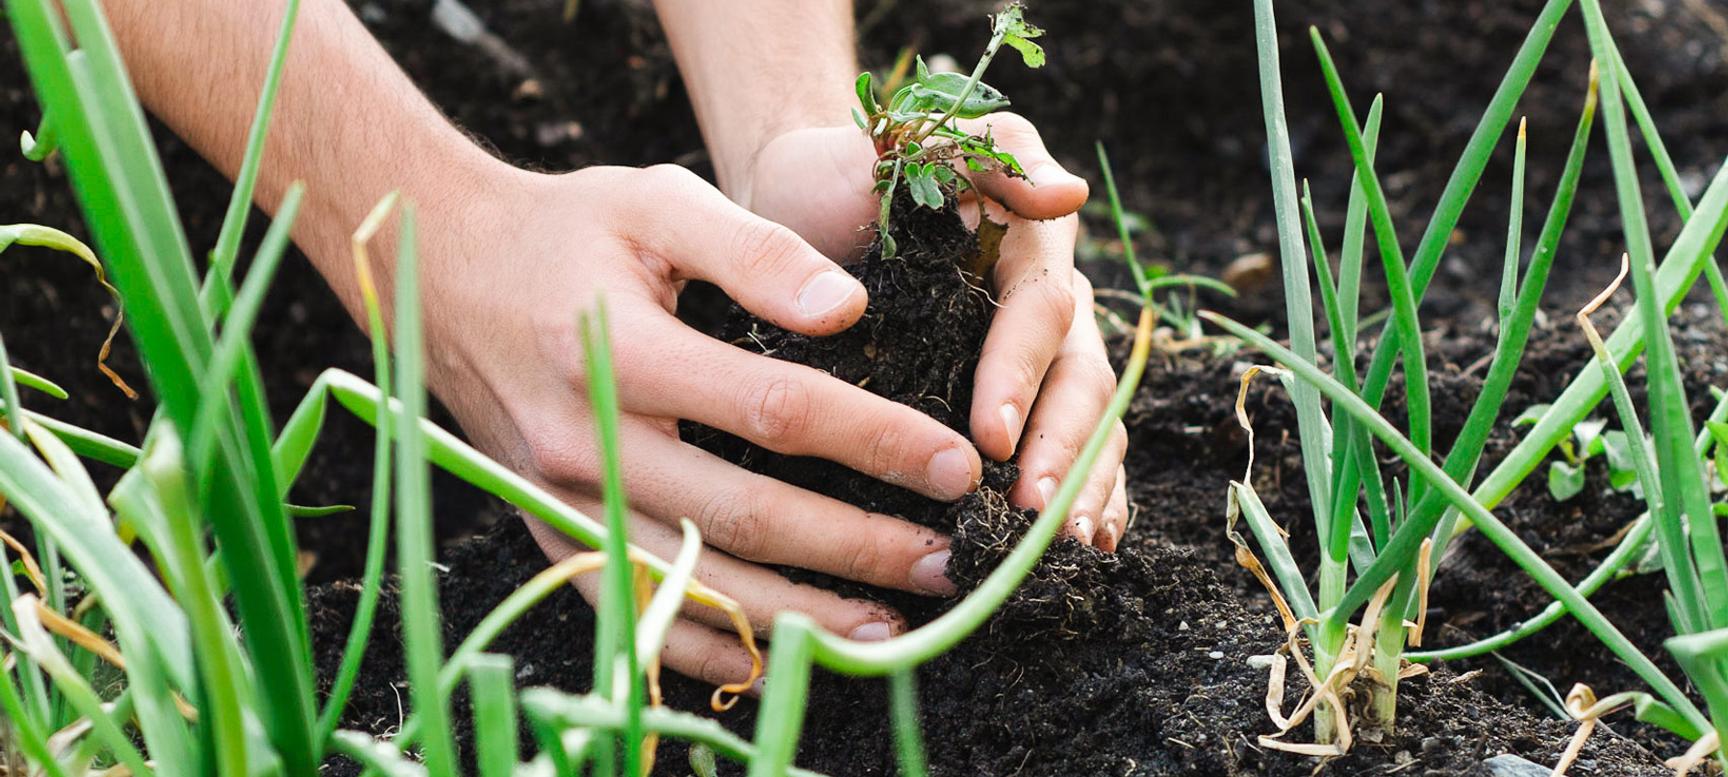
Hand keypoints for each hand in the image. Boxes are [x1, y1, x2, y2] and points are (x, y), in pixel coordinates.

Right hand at [421, 164, 985, 687]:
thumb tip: (848, 310)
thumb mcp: (656, 201)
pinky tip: (782, 656)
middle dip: (856, 547)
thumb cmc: (565, 230)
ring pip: (695, 583)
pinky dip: (709, 647)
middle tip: (943, 561)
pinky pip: (634, 612)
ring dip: (799, 617)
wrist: (437, 274)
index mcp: (621, 350)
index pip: (772, 411)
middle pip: (743, 517)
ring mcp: (561, 502)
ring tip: (890, 628)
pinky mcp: (549, 534)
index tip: (952, 465)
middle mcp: (585, 443)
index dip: (873, 441)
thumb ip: (755, 247)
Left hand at [731, 114, 1131, 550]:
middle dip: (1065, 451)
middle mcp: (1048, 301)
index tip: (990, 437)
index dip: (1021, 376)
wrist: (798, 205)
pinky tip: (1076, 548)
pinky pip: (1073, 451)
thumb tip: (1069, 195)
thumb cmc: (845, 175)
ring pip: (1091, 424)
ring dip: (1084, 487)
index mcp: (1030, 242)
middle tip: (1033, 513)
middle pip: (1082, 380)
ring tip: (1065, 547)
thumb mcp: (904, 145)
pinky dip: (1084, 497)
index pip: (1041, 314)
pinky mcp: (1019, 398)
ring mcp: (1040, 356)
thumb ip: (982, 159)